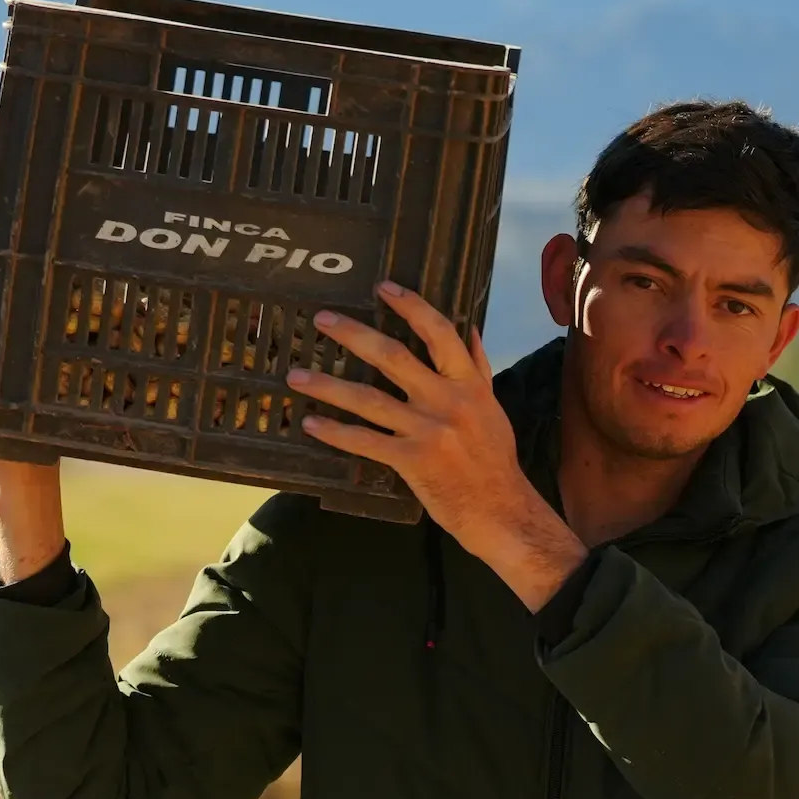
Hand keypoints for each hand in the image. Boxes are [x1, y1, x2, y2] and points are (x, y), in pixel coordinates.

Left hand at [286, 282, 586, 609]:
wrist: (501, 510)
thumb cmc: (495, 461)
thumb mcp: (493, 408)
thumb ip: (478, 368)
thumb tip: (469, 329)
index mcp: (469, 384)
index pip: (439, 333)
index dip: (411, 306)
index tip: (384, 288)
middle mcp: (447, 400)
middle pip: (393, 357)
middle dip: (354, 335)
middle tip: (323, 319)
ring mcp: (428, 430)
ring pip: (368, 399)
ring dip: (328, 386)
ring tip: (296, 376)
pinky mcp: (412, 461)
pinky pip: (365, 441)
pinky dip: (336, 432)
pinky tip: (312, 424)